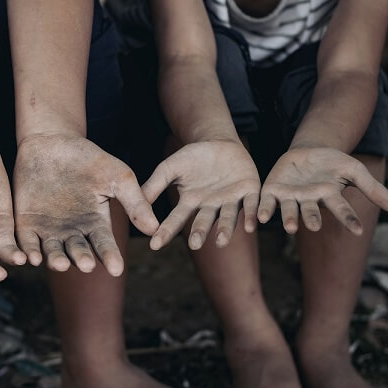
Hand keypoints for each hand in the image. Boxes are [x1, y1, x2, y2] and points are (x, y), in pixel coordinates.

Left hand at [13, 134, 157, 275]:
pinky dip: (29, 251)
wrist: (52, 141)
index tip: (117, 268)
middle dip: (82, 259)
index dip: (110, 256)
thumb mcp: (117, 176)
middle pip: (78, 251)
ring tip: (60, 264)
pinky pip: (27, 242)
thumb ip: (134, 202)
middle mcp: (72, 232)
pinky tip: (32, 258)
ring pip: (53, 252)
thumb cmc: (89, 158)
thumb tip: (155, 228)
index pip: (104, 244)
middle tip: (86, 265)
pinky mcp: (26, 224)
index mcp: (96, 223)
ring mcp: (49, 229)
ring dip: (56, 260)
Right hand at [143, 140, 260, 250]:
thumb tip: (135, 200)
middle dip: (200, 232)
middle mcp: (210, 206)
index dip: (166, 231)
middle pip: (204, 221)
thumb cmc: (192, 156)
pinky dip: (252, 215)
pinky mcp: (249, 191)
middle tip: (194, 245)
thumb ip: (155, 184)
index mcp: (190, 202)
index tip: (154, 244)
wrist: (219, 142)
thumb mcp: (169, 167)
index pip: (176, 219)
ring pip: (228, 217)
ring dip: (225, 229)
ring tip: (221, 241)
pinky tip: (252, 226)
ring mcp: (230, 200)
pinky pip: (252, 205)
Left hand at [259, 147, 387, 234]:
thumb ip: (371, 188)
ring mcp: (290, 197)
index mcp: (329, 196)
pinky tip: (260, 218)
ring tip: (290, 228)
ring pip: (289, 210)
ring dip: (288, 219)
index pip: (341, 209)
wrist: (308, 150)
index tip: (358, 231)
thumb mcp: (353, 170)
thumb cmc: (333, 163)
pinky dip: (263, 210)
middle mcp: (309, 200)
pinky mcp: (273, 190)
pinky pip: (267, 202)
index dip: (349, 219)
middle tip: (314, 227)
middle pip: (311, 212)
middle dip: (312, 219)